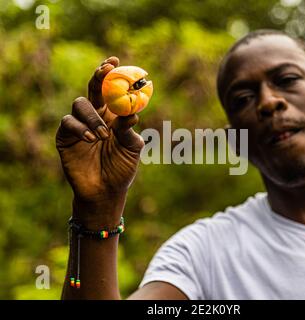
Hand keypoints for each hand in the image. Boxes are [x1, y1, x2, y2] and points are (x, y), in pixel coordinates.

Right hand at [56, 57, 144, 224]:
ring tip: (104, 135)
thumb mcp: (132, 148)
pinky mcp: (65, 137)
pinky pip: (68, 123)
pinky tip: (92, 139)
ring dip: (93, 116)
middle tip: (105, 71)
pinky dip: (81, 128)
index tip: (116, 61)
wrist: (105, 191)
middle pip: (92, 90)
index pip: (111, 91)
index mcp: (113, 116)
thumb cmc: (122, 168)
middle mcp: (95, 116)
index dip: (111, 75)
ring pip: (79, 104)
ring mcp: (79, 125)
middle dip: (98, 77)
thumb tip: (132, 113)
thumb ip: (129, 130)